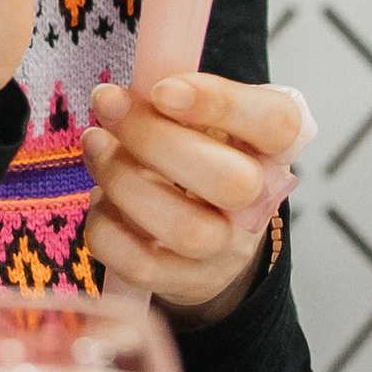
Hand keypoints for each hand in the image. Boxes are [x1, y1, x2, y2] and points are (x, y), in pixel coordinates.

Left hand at [84, 71, 303, 315]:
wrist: (209, 233)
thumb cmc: (199, 155)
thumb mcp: (202, 117)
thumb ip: (173, 97)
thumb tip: (117, 99)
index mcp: (272, 146)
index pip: (276, 124)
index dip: (220, 103)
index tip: (162, 89)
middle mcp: (260, 202)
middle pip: (230, 182)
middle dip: (155, 140)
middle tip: (109, 105)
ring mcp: (225, 250)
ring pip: (185, 228)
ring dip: (124, 179)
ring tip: (95, 145)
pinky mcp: (185, 282)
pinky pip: (141, 265)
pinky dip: (107, 227)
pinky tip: (101, 200)